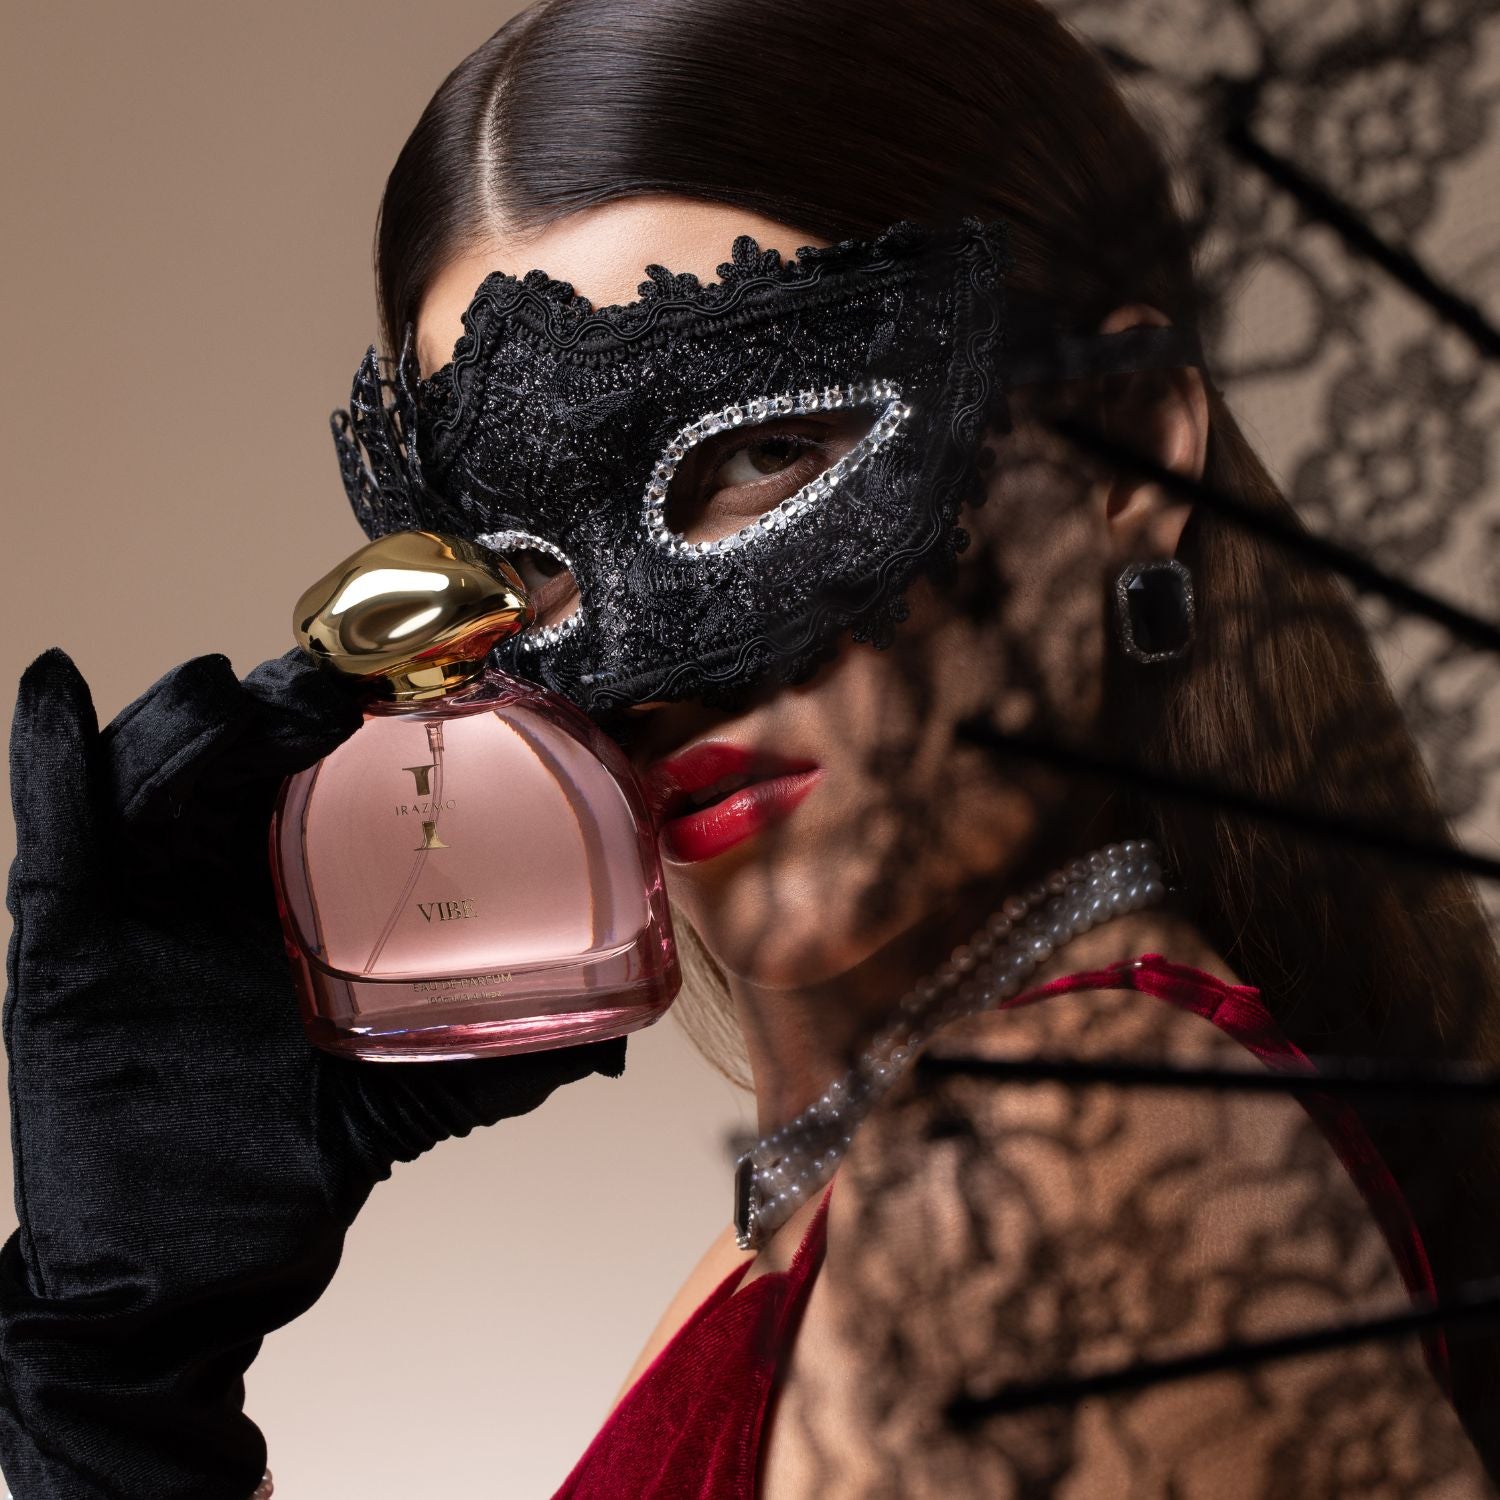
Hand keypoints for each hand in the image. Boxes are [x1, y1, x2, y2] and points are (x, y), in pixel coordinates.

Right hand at [0, 647, 626, 1497]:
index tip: (401, 677)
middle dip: (277, 702)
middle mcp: (210, 885)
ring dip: (193, 721)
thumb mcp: (410, 1098)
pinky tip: (58, 695)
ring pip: (151, 776)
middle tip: (334, 678)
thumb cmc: (292, 1168)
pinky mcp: (66, 948)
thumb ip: (501, 1061)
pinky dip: (46, 761)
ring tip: (237, 691)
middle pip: (231, 757)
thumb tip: (612, 1041)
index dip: (342, 717)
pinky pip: (52, 836)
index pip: (308, 780)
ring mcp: (136, 906)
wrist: (196, 1265)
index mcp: (286, 901)